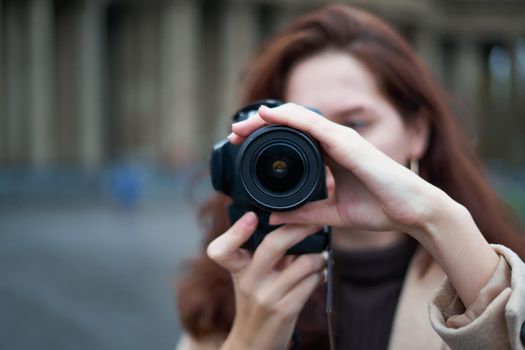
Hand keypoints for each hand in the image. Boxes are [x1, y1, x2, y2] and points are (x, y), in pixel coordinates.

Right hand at [208, 212, 326, 349]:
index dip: (235, 232)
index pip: (222, 250)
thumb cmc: (257, 301)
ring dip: (319, 255)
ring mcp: (267, 297)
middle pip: (273, 245)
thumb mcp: (252, 276)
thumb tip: (295, 223)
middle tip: (315, 222)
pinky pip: (311, 282)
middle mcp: (248, 282)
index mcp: (237, 269)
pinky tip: (321, 272)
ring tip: (322, 253)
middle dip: (299, 229)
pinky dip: (321, 273)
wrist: (255, 342)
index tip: (252, 217)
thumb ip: (267, 253)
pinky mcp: (285, 310)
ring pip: (303, 263)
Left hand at [231, 103, 499, 307]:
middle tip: (234, 134)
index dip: (265, 140)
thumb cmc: (380, 209)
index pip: (292, 141)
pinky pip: (313, 124)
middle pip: (290, 127)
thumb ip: (303, 215)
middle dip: (259, 128)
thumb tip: (271, 218)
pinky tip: (269, 116)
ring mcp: (341, 139)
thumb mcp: (331, 214)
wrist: (412, 212)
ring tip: (242, 125)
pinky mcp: (348, 142)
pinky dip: (289, 118)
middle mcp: (334, 143)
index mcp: (330, 156)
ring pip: (297, 120)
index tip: (242, 146)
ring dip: (267, 120)